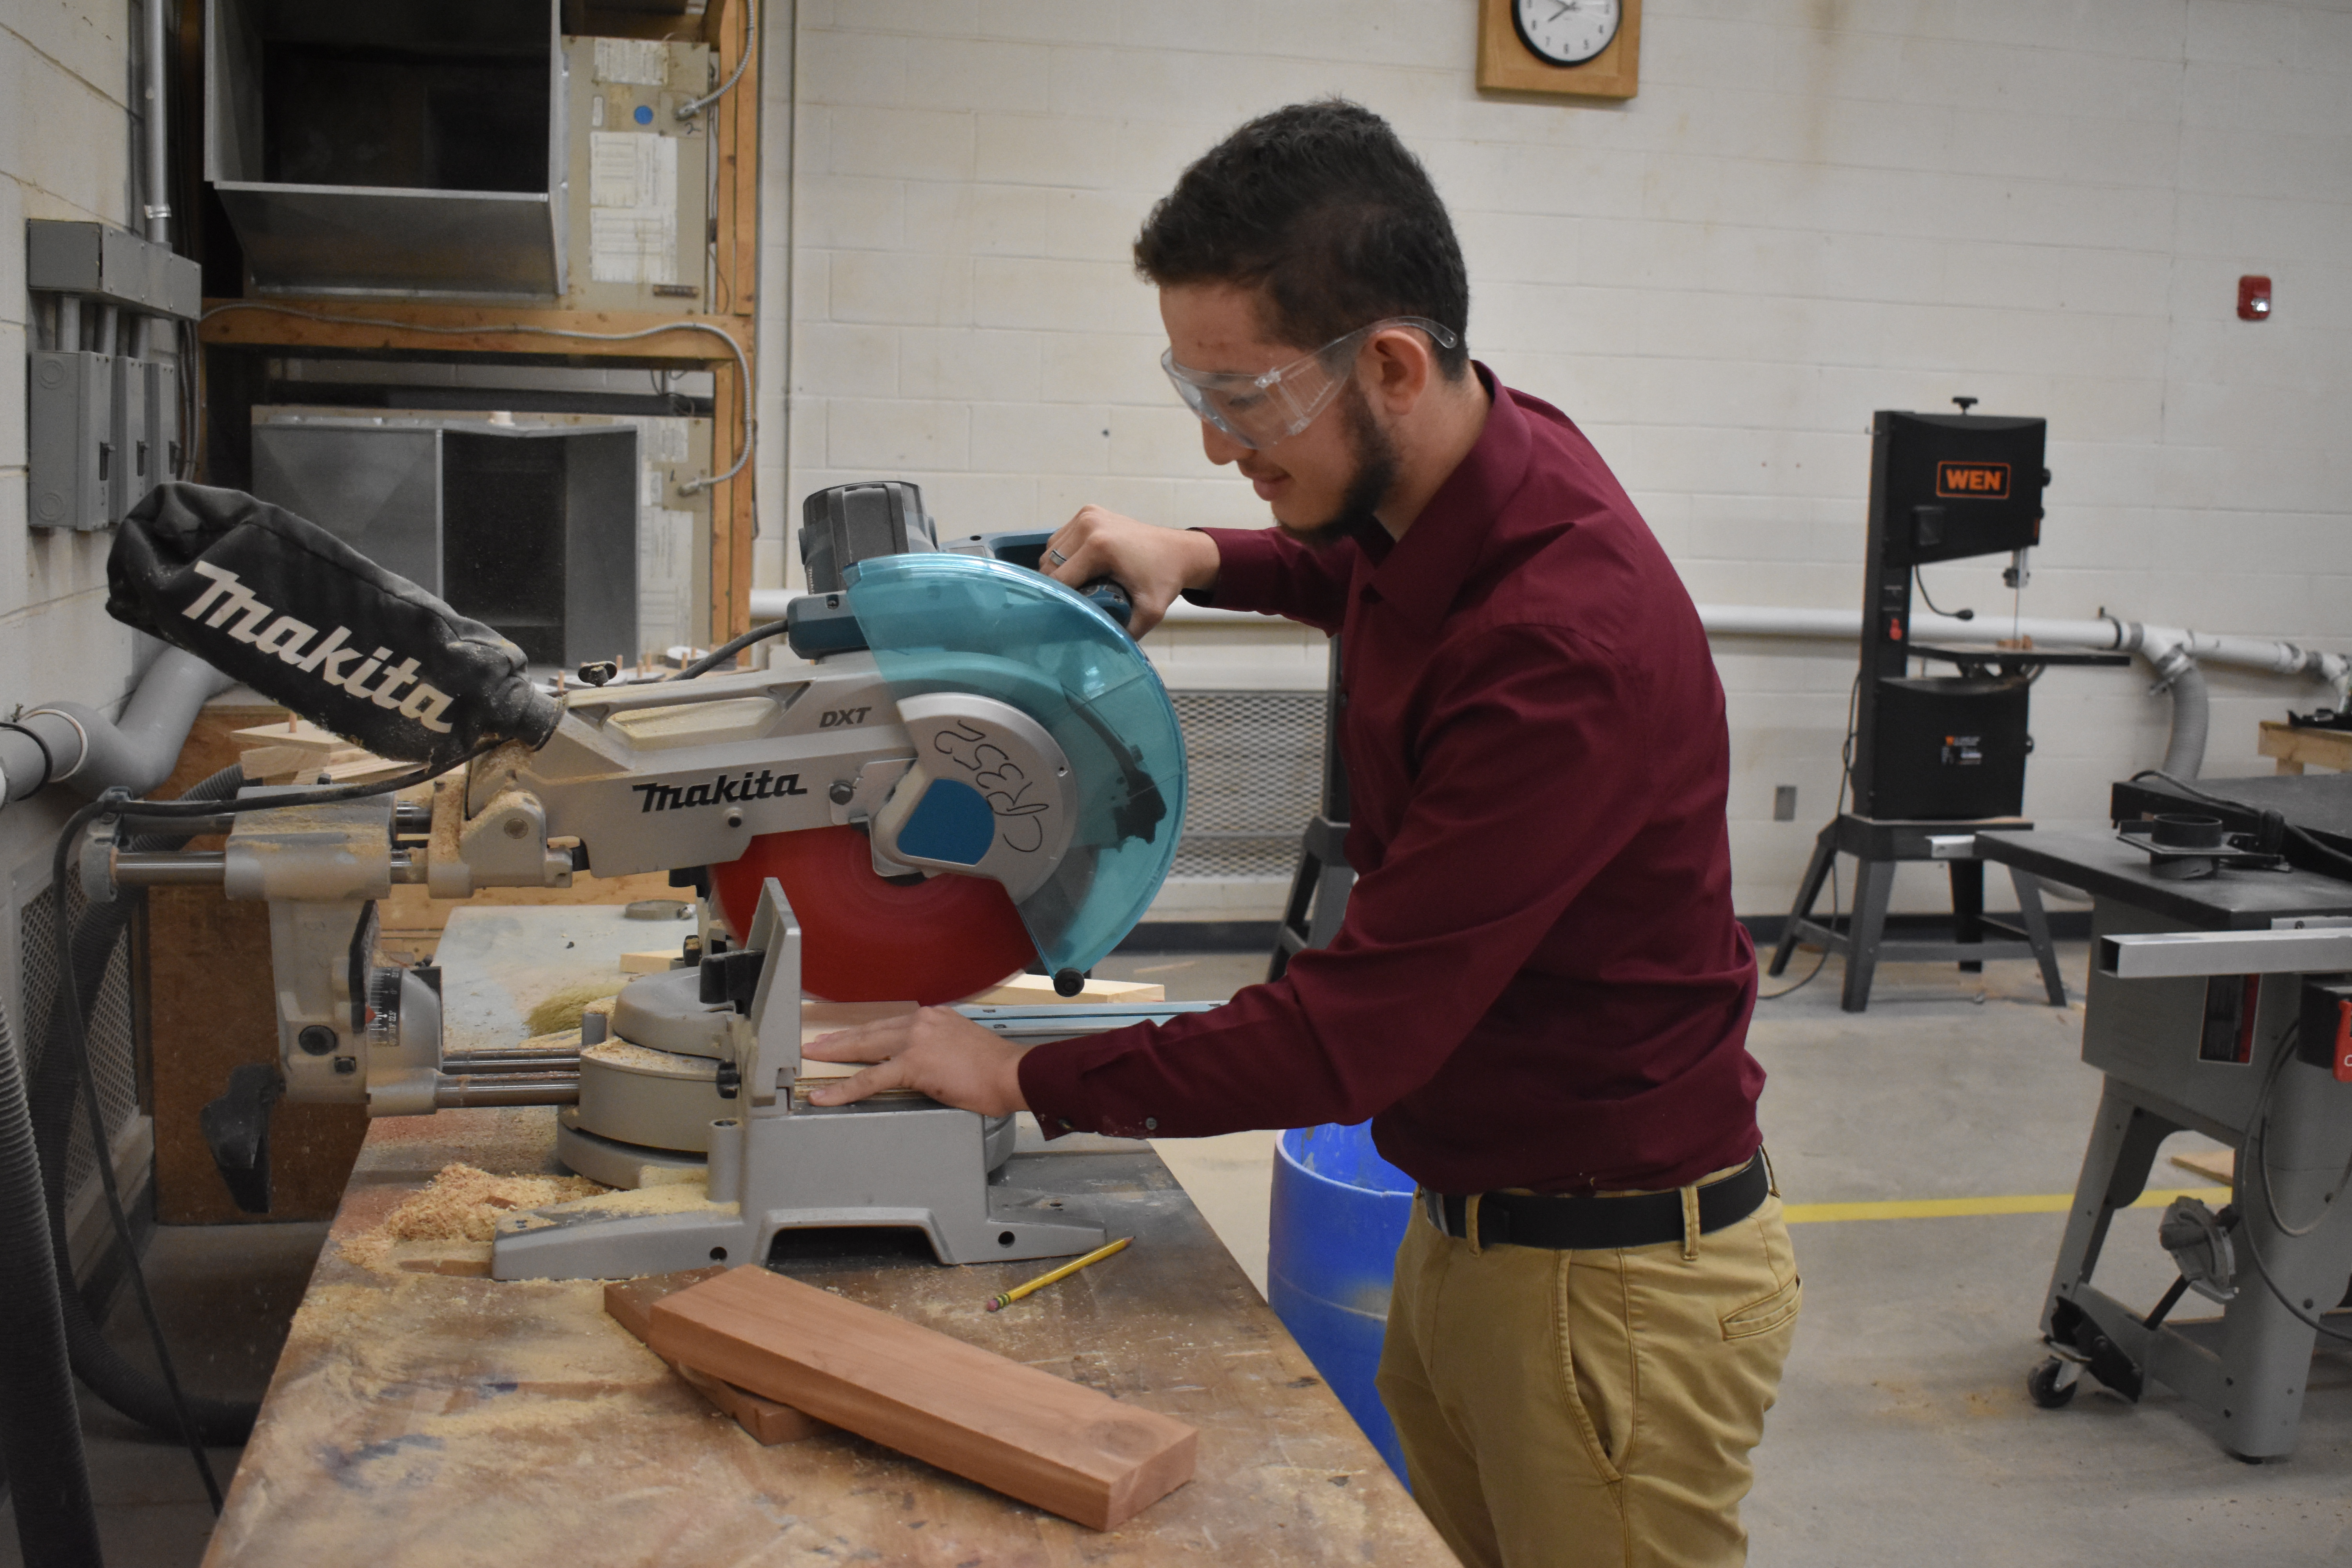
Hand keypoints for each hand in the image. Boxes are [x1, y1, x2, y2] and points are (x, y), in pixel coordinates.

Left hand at [801, 1007, 1030, 1113]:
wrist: (1013, 1073)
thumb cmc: (995, 1068)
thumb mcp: (962, 1046)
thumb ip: (938, 1049)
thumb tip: (925, 1064)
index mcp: (933, 1017)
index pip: (889, 1024)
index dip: (864, 1032)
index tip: (847, 1036)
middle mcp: (922, 1022)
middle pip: (870, 1030)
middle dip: (840, 1039)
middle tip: (817, 1043)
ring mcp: (916, 1041)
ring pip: (865, 1047)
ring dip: (835, 1053)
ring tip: (814, 1058)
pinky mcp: (914, 1064)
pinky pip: (871, 1079)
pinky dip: (845, 1088)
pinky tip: (827, 1094)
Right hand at [1042, 507, 1221, 635]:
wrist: (1180, 552)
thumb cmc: (1165, 580)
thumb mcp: (1149, 612)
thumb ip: (1124, 633)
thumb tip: (1098, 649)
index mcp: (1099, 546)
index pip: (1059, 580)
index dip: (1058, 600)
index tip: (1064, 615)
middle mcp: (1089, 525)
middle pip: (1050, 564)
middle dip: (1058, 586)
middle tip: (1073, 602)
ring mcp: (1087, 514)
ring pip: (1051, 551)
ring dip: (1057, 571)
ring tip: (1077, 587)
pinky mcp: (1088, 512)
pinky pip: (1060, 539)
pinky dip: (1063, 556)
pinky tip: (1079, 569)